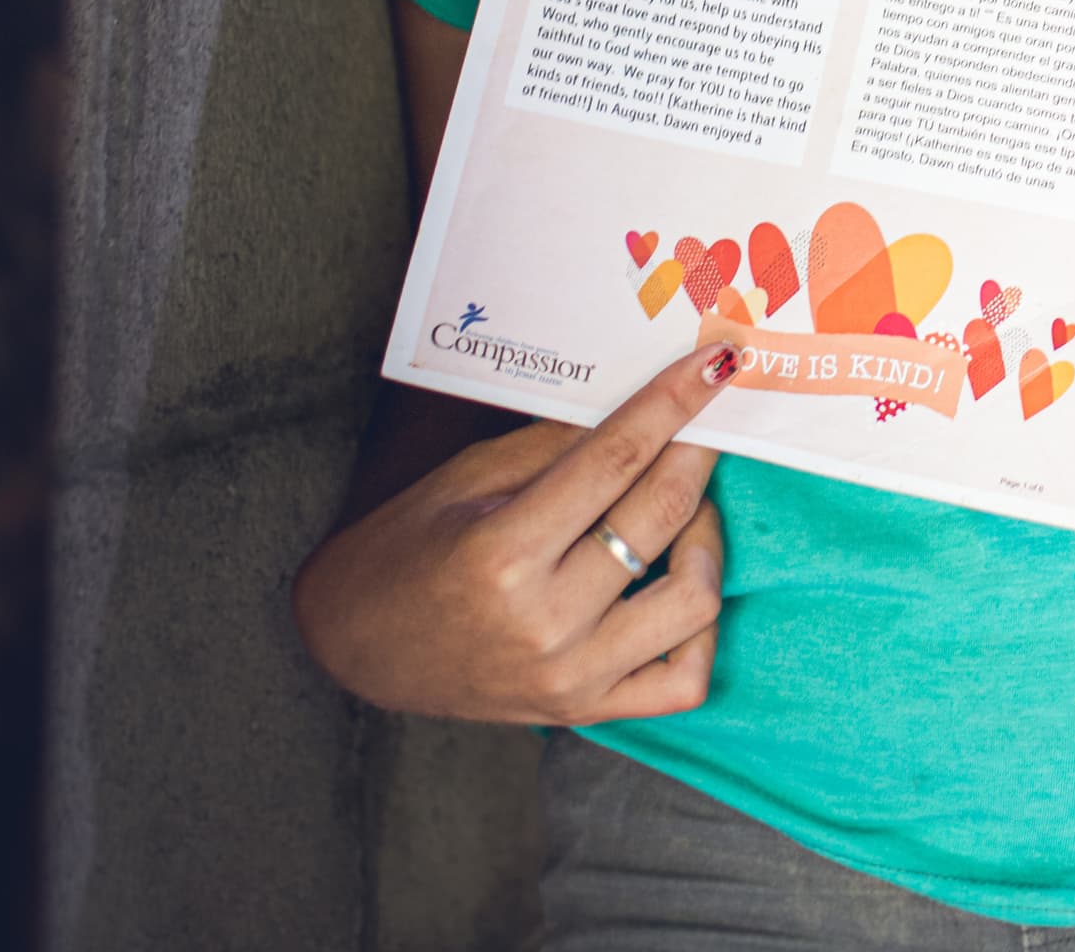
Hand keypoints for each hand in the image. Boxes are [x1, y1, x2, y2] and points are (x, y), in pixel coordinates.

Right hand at [292, 345, 733, 723]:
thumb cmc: (408, 548)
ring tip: (685, 506)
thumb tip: (646, 400)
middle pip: (659, 517)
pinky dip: (702, 628)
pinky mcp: (587, 711)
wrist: (358, 646)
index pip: (616, 459)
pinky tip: (682, 581)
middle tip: (707, 422)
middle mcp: (545, 622)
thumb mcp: (468, 478)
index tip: (716, 364)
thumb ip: (559, 445)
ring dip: (706, 537)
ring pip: (693, 599)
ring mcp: (572, 676)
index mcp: (503, 553)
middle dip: (698, 453)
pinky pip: (684, 679)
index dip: (674, 402)